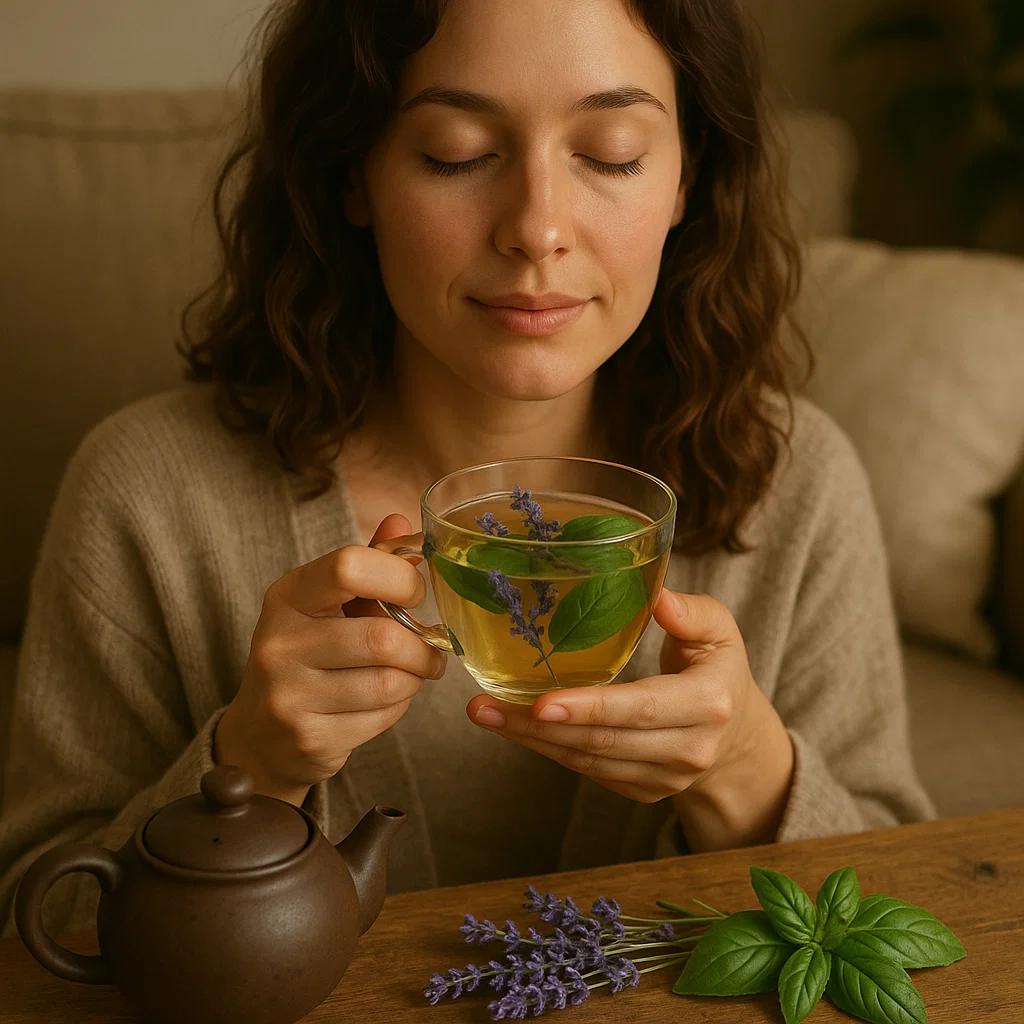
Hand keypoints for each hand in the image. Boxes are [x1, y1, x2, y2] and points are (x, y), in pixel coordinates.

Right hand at [215, 514, 447, 804]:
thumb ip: (367, 563)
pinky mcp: (308, 737)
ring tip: (410, 673)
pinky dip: (398, 708)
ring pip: (388, 682)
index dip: (399, 578)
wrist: (262, 734)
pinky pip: (381, 717)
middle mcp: (279, 642)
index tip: (414, 594)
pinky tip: (384, 701)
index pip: (348, 567)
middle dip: (421, 646)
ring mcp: (289, 694)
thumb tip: (402, 521)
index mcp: (288, 595)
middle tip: (429, 648)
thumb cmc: (307, 654)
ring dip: (414, 678)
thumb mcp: (326, 603)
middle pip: (381, 637)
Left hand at [466, 588, 793, 849]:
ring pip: (588, 761)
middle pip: (603, 742)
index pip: (641, 709)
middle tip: (483, 706)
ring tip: (484, 713)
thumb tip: (659, 597)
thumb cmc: (716, 669)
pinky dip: (549, 750)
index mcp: (708, 704)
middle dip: (538, 727)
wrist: (735, 737)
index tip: (542, 702)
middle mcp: (689, 749)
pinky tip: (516, 726)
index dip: (590, 708)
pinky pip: (588, 772)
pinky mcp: (643, 791)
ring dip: (531, 740)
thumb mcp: (720, 631)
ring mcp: (665, 778)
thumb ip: (693, 614)